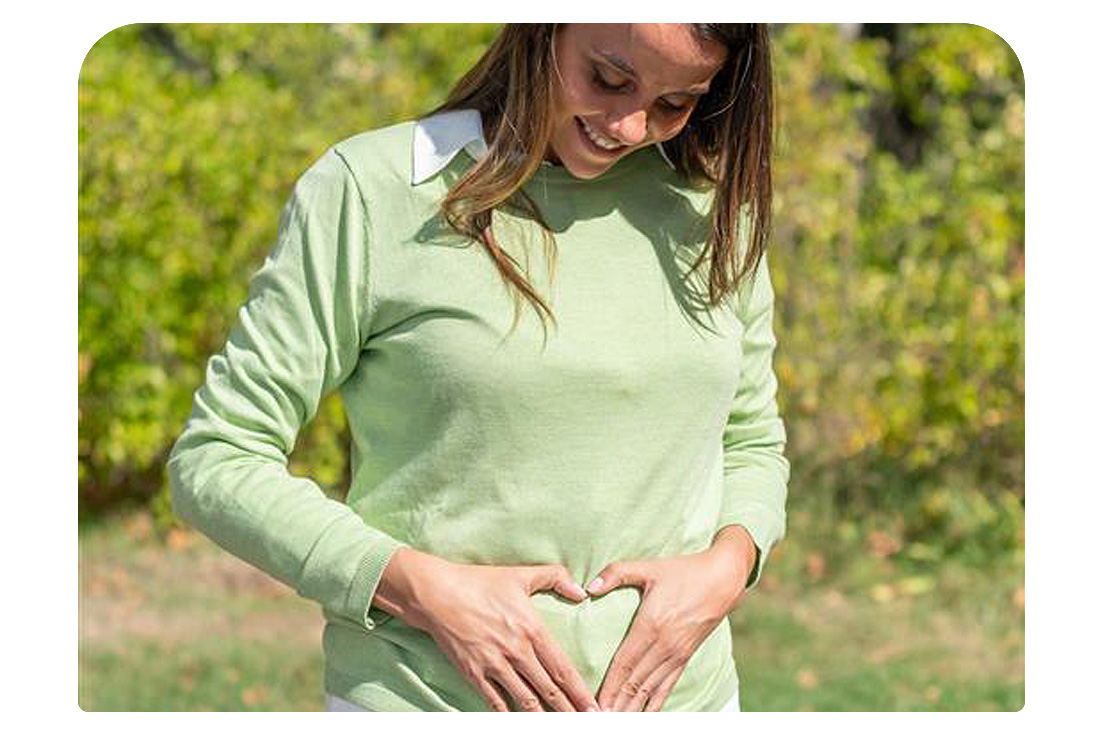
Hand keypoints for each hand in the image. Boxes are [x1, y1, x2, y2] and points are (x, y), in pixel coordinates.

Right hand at [373, 548, 600, 711]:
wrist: (436, 593)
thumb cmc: (479, 582)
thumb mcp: (520, 574)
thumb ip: (555, 577)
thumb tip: (581, 591)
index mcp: (532, 629)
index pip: (563, 668)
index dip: (580, 692)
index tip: (593, 707)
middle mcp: (516, 651)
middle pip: (549, 690)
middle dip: (569, 711)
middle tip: (584, 726)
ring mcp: (494, 664)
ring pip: (526, 700)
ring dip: (544, 718)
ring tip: (558, 729)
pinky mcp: (473, 673)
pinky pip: (495, 701)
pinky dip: (508, 715)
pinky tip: (520, 723)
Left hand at [588, 525, 756, 710]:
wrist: (722, 579)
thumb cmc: (682, 571)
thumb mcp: (648, 567)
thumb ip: (616, 573)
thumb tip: (588, 587)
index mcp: (651, 625)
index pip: (624, 664)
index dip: (609, 687)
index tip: (594, 705)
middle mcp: (664, 645)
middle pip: (635, 683)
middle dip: (616, 705)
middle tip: (599, 722)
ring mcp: (677, 654)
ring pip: (650, 690)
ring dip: (632, 709)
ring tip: (615, 724)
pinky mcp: (685, 657)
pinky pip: (667, 686)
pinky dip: (654, 704)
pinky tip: (644, 716)